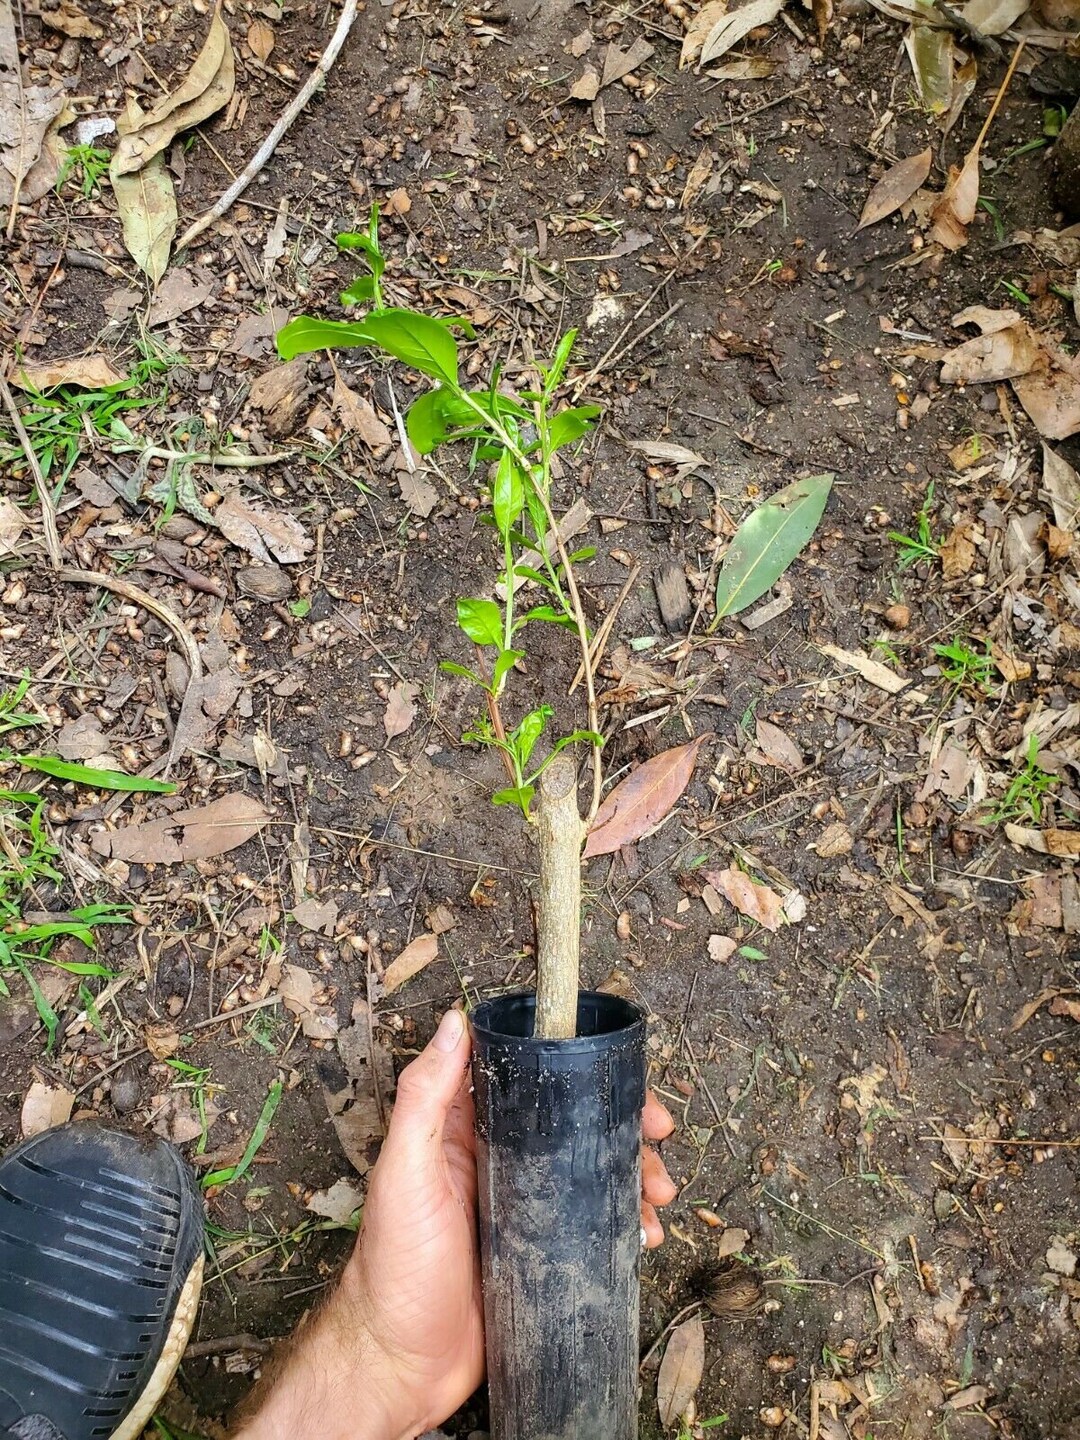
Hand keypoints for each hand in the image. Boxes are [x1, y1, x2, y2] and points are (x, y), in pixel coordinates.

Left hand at [239, 1007, 675, 1439]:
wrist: (400, 1367)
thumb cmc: (391, 1270)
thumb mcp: (405, 1171)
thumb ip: (424, 1096)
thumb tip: (454, 1023)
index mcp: (465, 1131)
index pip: (529, 1078)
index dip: (579, 1066)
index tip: (620, 1070)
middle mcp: (497, 1163)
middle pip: (574, 1123)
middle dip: (623, 1124)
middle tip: (658, 1133)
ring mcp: (523, 1210)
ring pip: (592, 1173)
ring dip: (633, 1174)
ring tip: (657, 1192)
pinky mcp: (540, 1255)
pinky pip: (594, 1227)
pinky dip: (625, 1224)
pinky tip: (641, 1234)